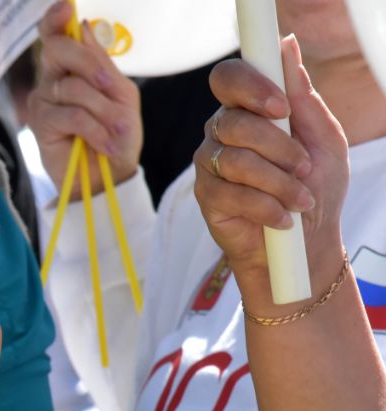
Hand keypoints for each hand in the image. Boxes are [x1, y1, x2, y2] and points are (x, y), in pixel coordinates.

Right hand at [27, 0, 141, 197]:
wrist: (109, 176)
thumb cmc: (116, 135)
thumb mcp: (121, 95)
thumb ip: (102, 63)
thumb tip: (81, 27)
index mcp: (73, 66)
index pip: (55, 34)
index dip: (55, 18)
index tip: (65, 6)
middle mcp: (53, 78)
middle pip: (58, 49)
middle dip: (89, 64)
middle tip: (111, 86)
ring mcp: (44, 100)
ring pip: (73, 88)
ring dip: (103, 111)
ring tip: (117, 132)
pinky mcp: (40, 124)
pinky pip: (71, 114)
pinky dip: (95, 129)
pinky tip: (106, 143)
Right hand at [192, 36, 348, 311]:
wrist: (305, 245)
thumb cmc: (315, 188)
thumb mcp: (323, 138)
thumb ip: (303, 98)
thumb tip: (286, 47)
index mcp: (248, 111)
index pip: (230, 79)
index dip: (251, 87)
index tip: (281, 108)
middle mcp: (221, 133)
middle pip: (235, 122)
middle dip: (279, 148)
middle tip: (305, 169)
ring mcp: (209, 165)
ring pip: (235, 160)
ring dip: (278, 182)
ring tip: (301, 200)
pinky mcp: (206, 199)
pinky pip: (231, 194)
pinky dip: (265, 207)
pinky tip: (282, 218)